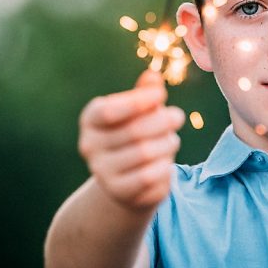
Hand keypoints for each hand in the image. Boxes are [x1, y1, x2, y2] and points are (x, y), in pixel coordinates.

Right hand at [78, 70, 184, 211]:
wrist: (128, 179)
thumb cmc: (135, 134)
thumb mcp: (139, 111)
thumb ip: (144, 94)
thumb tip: (153, 75)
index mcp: (90, 120)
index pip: (109, 111)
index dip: (138, 101)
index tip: (161, 95)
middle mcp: (89, 146)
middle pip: (134, 131)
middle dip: (163, 121)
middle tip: (178, 116)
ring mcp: (102, 171)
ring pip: (145, 153)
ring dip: (167, 144)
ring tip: (171, 140)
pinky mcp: (119, 191)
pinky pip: (149, 176)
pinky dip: (164, 166)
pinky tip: (166, 162)